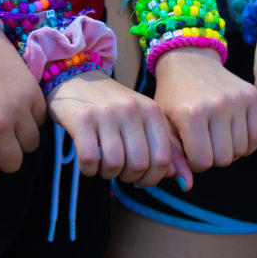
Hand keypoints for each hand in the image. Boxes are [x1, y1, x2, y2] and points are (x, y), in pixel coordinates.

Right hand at [47, 70, 185, 186]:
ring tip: (103, 166)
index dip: (152, 178)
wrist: (76, 77)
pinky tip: (88, 163)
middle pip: (139, 165)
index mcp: (151, 110)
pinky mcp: (81, 118)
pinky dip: (88, 169)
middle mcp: (131, 109)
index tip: (140, 179)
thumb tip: (179, 180)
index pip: (162, 158)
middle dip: (129, 177)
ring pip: (114, 164)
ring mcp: (106, 113)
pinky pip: (89, 159)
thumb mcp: (140, 119)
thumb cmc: (112, 107)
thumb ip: (161, 147)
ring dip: (108, 174)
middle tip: (119, 172)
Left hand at [152, 46, 256, 172]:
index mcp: (191, 114)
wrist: (189, 61)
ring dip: (229, 150)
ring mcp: (238, 99)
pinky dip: (246, 143)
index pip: (202, 163)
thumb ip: (173, 157)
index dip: (194, 161)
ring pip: (241, 151)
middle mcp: (217, 105)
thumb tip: (186, 186)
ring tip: (216, 136)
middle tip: (203, 142)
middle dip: (212, 157)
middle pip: (224, 159)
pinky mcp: (253, 95)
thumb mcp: (165, 125)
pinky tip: (232, 134)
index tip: (188, 148)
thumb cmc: (173, 97)